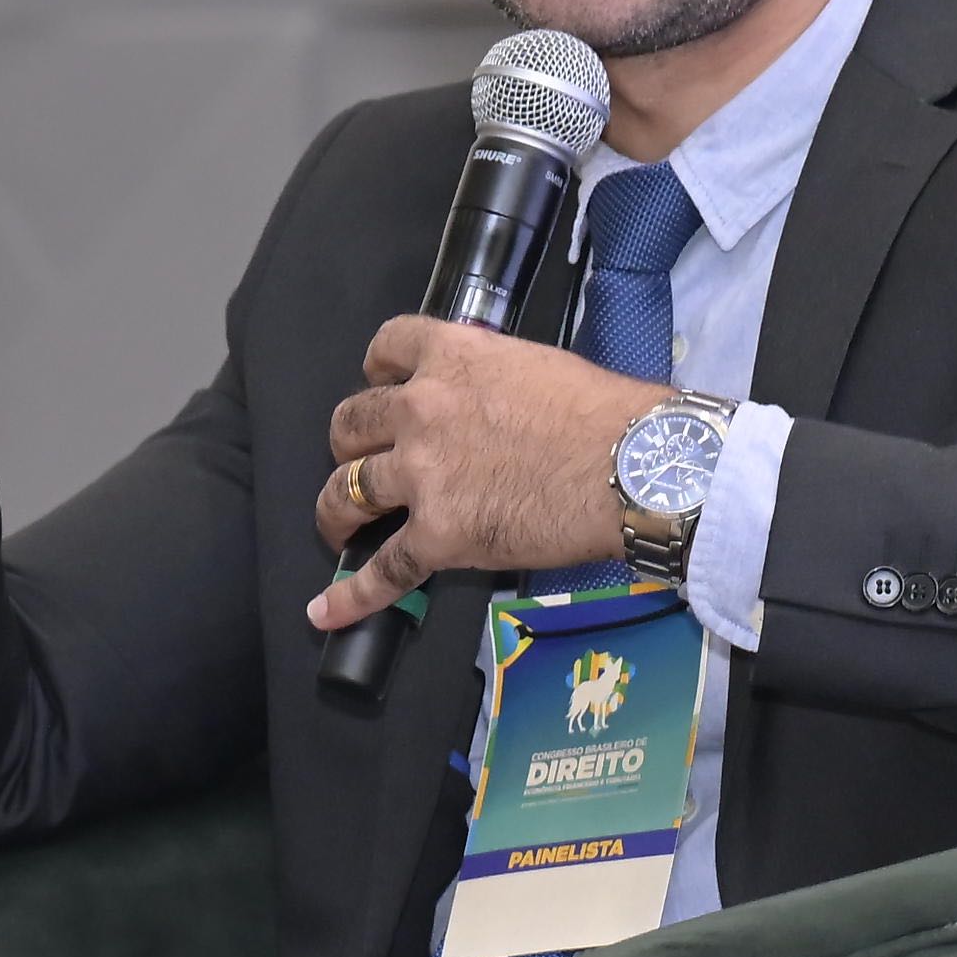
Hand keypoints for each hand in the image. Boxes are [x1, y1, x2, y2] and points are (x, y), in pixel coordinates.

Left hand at [303, 320, 666, 629]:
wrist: (630, 467)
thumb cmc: (607, 413)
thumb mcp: (538, 365)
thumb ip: (495, 379)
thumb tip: (497, 406)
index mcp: (452, 356)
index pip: (387, 346)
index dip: (378, 370)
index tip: (384, 385)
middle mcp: (421, 409)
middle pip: (351, 422)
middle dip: (349, 443)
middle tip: (362, 460)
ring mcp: (422, 475)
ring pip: (346, 490)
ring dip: (335, 509)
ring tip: (338, 524)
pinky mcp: (437, 536)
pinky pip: (382, 570)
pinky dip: (350, 595)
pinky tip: (326, 610)